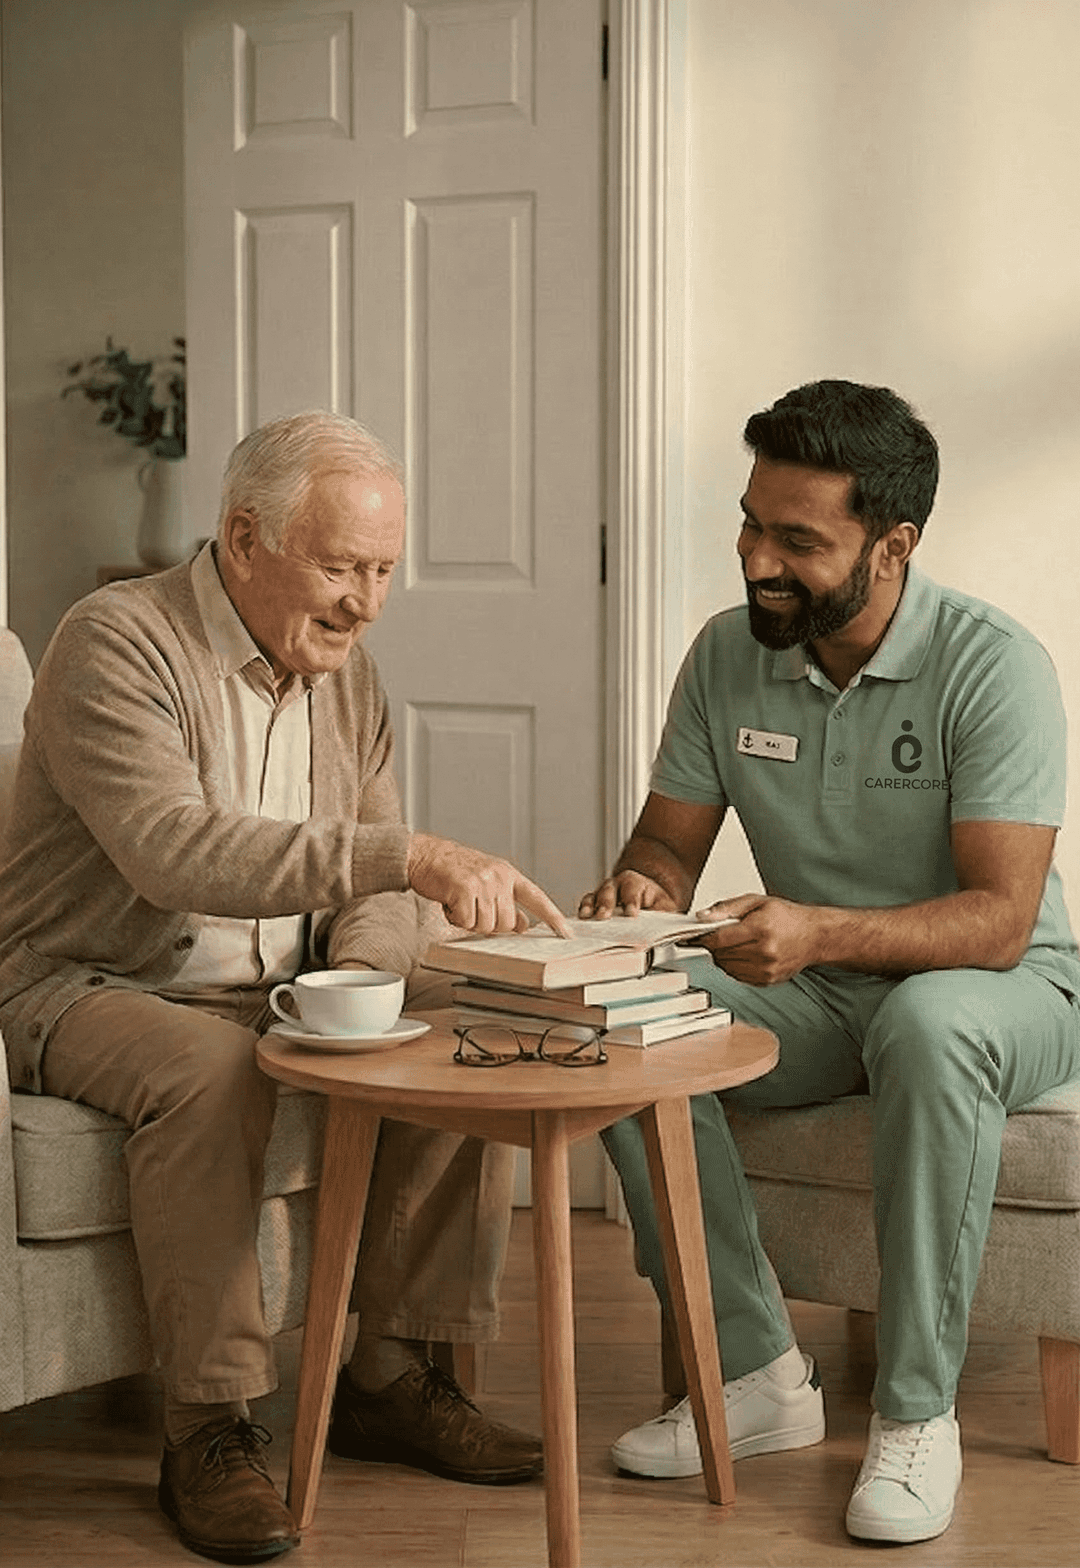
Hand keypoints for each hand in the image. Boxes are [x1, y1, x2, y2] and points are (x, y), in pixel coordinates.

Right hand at [407, 832, 572, 936]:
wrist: (425, 855)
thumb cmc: (453, 871)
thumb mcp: (487, 882)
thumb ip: (506, 902)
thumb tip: (523, 925)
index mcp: (508, 874)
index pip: (537, 898)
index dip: (553, 917)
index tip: (567, 934)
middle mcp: (499, 877)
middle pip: (507, 923)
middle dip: (488, 925)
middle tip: (472, 910)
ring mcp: (483, 882)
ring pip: (486, 926)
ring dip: (469, 922)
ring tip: (459, 903)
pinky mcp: (464, 888)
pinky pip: (466, 922)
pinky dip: (455, 919)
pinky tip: (449, 903)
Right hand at [578, 871, 678, 919]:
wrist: (648, 896)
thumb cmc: (655, 902)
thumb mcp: (665, 907)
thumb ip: (662, 916)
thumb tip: (664, 930)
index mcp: (635, 883)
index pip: (632, 891)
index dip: (631, 902)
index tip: (631, 914)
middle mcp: (617, 884)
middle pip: (609, 891)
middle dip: (606, 904)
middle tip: (604, 916)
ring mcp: (604, 892)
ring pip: (595, 895)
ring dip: (591, 906)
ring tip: (588, 916)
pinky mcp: (595, 902)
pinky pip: (586, 903)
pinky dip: (583, 910)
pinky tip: (582, 919)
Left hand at [693, 893, 820, 985]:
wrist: (814, 936)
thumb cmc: (787, 917)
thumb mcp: (757, 901)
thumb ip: (728, 908)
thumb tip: (703, 917)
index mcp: (760, 929)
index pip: (719, 939)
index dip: (702, 938)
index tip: (692, 936)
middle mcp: (764, 952)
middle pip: (720, 954)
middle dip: (714, 945)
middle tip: (718, 935)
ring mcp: (766, 970)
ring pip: (726, 967)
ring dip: (723, 956)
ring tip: (735, 943)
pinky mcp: (767, 981)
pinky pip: (737, 976)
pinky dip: (734, 966)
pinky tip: (744, 954)